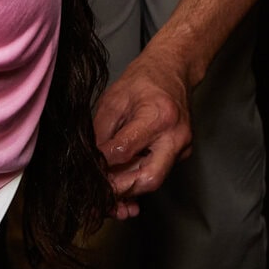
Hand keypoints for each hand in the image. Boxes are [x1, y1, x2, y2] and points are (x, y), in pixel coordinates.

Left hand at [93, 46, 192, 218]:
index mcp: (158, 117)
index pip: (125, 151)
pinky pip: (157, 172)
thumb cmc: (144, 80)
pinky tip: (121, 189)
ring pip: (152, 180)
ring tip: (105, 198)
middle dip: (120, 190)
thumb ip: (101, 132)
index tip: (87, 173)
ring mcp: (182, 147)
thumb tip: (89, 160)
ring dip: (127, 190)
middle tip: (97, 198)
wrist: (173, 70)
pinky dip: (137, 181)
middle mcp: (175, 136)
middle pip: (148, 178)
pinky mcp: (181, 153)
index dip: (103, 166)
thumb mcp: (113, 100)